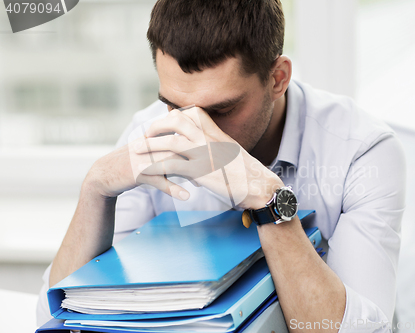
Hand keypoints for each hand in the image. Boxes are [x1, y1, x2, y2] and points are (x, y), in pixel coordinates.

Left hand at [134, 106, 283, 208]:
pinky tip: (146, 172)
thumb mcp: (232, 153)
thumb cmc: (249, 174)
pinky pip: (172, 166)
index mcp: (217, 133)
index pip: (194, 113)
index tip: (164, 119)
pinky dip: (156, 167)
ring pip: (170, 142)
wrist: (260, 186)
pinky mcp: (200, 173)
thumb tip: (203, 152)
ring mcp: (204, 155)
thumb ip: (215, 148)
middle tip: (145, 133)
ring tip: (138, 151)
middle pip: (177, 121)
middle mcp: (210, 139)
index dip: (176, 113)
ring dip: (151, 146)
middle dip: (158, 126)